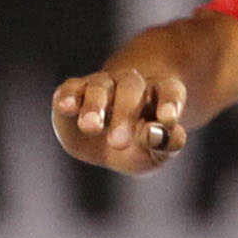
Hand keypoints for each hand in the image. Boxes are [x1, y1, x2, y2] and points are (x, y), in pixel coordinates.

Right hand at [52, 64, 187, 174]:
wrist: (106, 146)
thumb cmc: (139, 147)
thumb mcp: (156, 153)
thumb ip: (163, 144)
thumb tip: (155, 133)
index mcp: (159, 94)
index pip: (170, 91)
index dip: (170, 104)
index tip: (168, 120)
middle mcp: (131, 84)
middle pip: (130, 88)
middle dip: (125, 113)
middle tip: (119, 143)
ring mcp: (101, 85)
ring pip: (99, 87)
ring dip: (95, 105)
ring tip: (91, 127)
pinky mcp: (73, 92)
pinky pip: (71, 89)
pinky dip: (68, 96)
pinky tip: (66, 107)